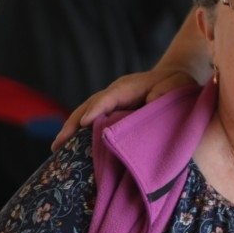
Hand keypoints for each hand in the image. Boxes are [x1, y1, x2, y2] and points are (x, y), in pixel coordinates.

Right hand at [50, 68, 196, 150]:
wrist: (172, 82)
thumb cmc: (176, 85)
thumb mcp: (177, 84)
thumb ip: (165, 91)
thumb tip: (149, 103)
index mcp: (129, 87)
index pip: (110, 96)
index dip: (98, 108)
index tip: (86, 122)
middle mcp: (113, 95)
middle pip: (89, 107)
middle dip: (73, 124)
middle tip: (58, 144)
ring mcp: (109, 104)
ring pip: (85, 115)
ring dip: (70, 131)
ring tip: (56, 150)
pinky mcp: (109, 114)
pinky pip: (90, 123)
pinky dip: (78, 135)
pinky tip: (68, 151)